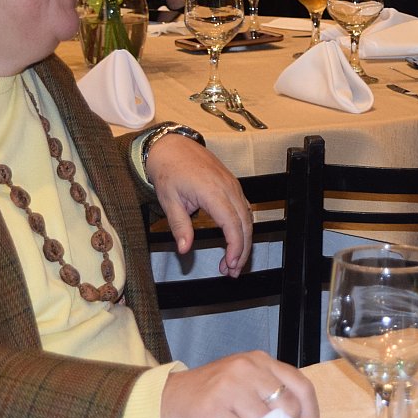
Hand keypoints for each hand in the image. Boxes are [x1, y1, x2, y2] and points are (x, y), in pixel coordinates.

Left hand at [144, 133, 251, 275]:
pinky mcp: (232, 184)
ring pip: (248, 217)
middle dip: (242, 250)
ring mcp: (233, 185)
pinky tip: (235, 240)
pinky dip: (243, 227)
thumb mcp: (169, 201)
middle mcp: (228, 187)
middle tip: (232, 271)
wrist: (171, 147)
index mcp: (212, 191)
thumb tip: (184, 249)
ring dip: (244, 241)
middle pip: (245, 224)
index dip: (235, 247)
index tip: (230, 264)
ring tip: (232, 262)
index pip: (233, 224)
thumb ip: (180, 226)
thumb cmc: (169, 171)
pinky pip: (245, 208)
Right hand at [159, 352, 322, 417]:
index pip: (301, 385)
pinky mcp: (212, 411)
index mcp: (259, 361)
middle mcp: (246, 370)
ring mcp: (229, 389)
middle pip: (288, 406)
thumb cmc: (211, 396)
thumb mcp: (247, 389)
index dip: (310, 412)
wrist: (166, 399)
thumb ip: (280, 401)